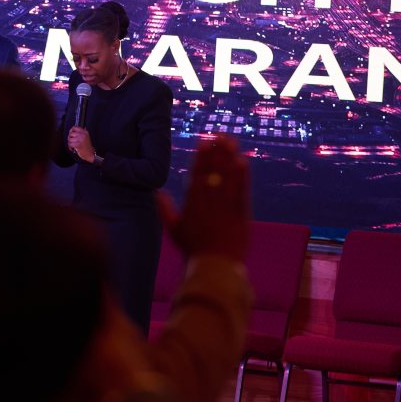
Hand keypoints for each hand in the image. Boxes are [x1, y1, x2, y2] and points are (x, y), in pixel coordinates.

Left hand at [67, 126, 94, 162]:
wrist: (90, 154)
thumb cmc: (87, 147)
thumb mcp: (85, 137)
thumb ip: (79, 133)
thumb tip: (71, 131)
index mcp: (85, 132)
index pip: (75, 127)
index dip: (71, 130)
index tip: (70, 134)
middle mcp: (83, 135)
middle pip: (71, 133)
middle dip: (70, 138)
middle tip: (72, 141)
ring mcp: (80, 139)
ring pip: (70, 139)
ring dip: (70, 143)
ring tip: (73, 145)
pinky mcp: (78, 144)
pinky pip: (70, 144)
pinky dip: (70, 147)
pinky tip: (73, 148)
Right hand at [157, 135, 248, 262]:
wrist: (215, 267)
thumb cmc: (193, 249)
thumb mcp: (174, 229)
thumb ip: (165, 209)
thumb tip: (157, 193)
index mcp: (192, 204)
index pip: (197, 175)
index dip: (201, 157)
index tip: (203, 141)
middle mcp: (209, 201)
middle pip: (213, 171)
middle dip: (216, 152)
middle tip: (220, 135)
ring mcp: (226, 206)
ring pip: (228, 177)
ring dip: (230, 157)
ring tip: (232, 142)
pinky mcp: (241, 213)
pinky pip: (242, 190)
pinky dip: (243, 176)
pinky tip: (244, 161)